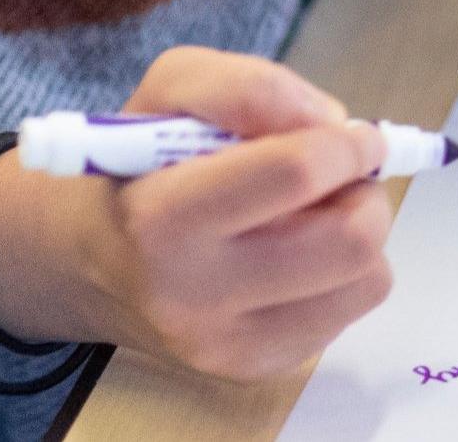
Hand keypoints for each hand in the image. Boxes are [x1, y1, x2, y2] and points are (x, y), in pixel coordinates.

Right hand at [20, 47, 396, 380]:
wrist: (89, 265)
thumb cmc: (138, 169)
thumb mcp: (169, 93)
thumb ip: (247, 89)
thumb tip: (331, 123)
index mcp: (161, 218)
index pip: (296, 174)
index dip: (346, 145)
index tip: (354, 135)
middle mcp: (192, 296)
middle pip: (352, 240)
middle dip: (362, 193)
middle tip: (338, 176)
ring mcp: (227, 346)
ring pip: (368, 280)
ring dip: (359, 235)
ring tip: (308, 215)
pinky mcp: (256, 369)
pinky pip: (349, 311)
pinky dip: (340, 275)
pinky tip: (290, 258)